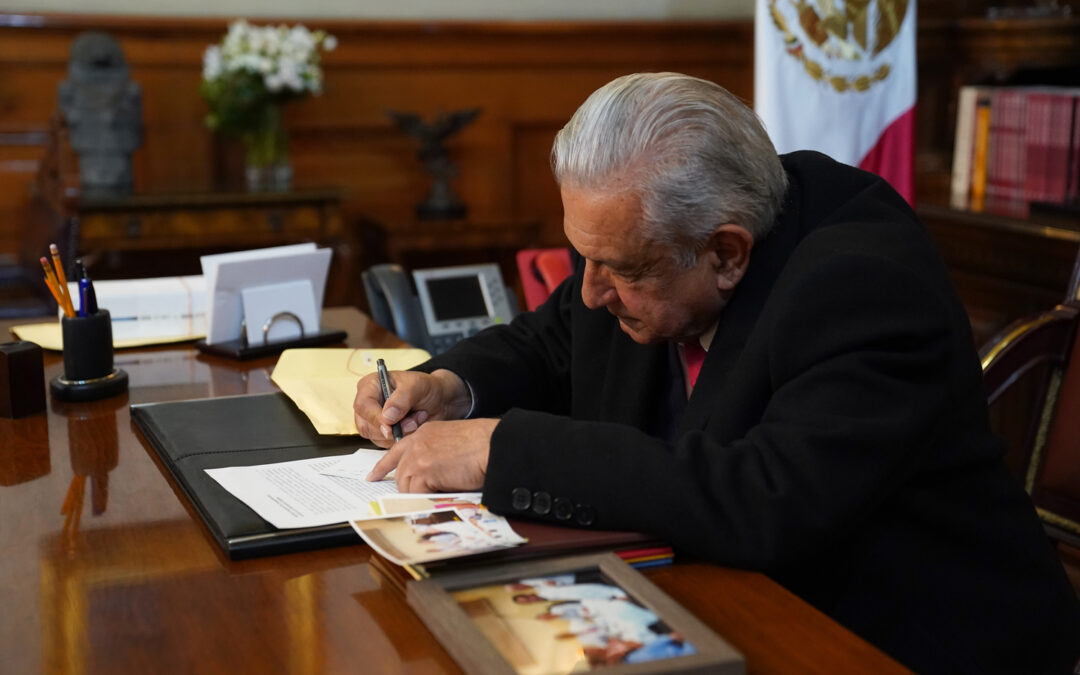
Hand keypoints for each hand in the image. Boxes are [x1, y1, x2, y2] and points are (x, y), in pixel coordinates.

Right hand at [354, 369, 471, 447]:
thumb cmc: (427, 388)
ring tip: (417, 419)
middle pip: (366, 425)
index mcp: (371, 385)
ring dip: (400, 433)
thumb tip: (387, 416)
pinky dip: (403, 438)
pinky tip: (414, 426)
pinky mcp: (382, 434)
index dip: (375, 418)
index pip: (363, 405)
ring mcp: (374, 420)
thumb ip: (402, 398)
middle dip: (391, 428)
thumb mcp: (417, 386)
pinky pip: (386, 444)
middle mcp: (368, 403)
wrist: (439, 401)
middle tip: (413, 421)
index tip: (391, 427)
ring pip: (377, 437)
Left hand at [366, 418, 497, 492]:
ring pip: (407, 486)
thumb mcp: (455, 443)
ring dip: (421, 495)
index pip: (397, 450)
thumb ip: (437, 454)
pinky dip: (426, 500)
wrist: (493, 446)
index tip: (373, 476)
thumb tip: (432, 476)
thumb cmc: (484, 446)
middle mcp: (418, 442)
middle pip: (401, 473)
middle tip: (417, 497)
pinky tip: (440, 497)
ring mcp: (418, 456)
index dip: (384, 466)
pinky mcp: (423, 471)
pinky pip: (416, 494)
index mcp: (425, 433)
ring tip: (439, 495)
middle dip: (408, 488)